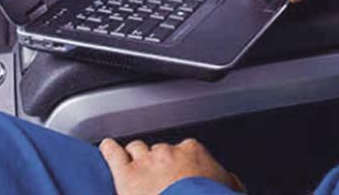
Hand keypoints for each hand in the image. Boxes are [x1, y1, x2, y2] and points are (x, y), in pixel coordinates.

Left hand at [99, 137, 244, 194]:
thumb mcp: (228, 189)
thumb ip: (227, 182)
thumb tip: (232, 183)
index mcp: (193, 152)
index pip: (185, 150)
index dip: (181, 163)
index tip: (182, 174)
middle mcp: (168, 153)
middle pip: (159, 150)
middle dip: (158, 162)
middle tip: (159, 177)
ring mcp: (145, 162)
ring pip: (136, 148)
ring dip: (135, 156)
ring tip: (132, 163)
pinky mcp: (126, 175)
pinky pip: (113, 154)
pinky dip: (108, 150)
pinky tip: (106, 148)